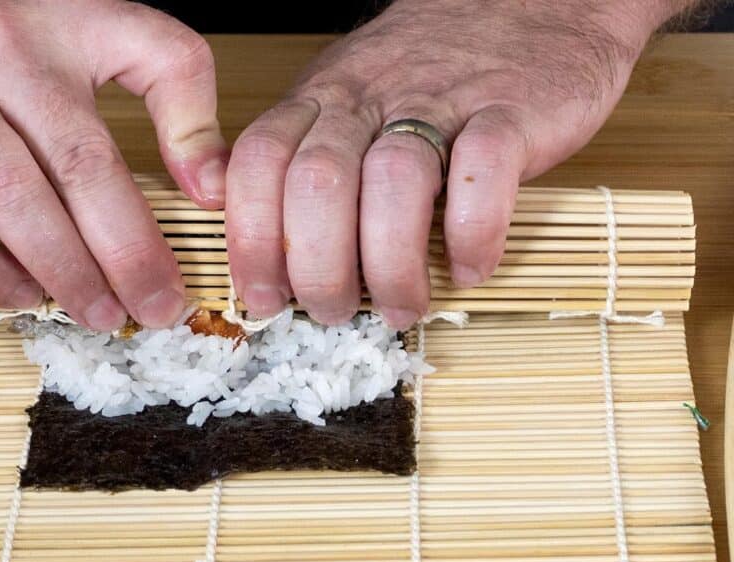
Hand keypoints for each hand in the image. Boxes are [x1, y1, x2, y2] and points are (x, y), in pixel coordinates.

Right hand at [0, 0, 226, 328]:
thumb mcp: (67, 33)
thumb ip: (154, 85)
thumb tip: (210, 183)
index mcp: (64, 18)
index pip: (161, 58)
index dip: (198, 139)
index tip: (216, 210)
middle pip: (84, 161)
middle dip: (130, 249)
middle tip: (159, 306)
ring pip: (14, 198)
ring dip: (65, 271)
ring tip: (101, 315)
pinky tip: (18, 296)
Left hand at [225, 0, 689, 328]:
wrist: (528, 6)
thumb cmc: (426, 75)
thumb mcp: (345, 103)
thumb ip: (304, 165)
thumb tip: (271, 263)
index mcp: (319, 100)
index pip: (259, 163)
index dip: (252, 239)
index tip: (264, 297)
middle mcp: (368, 99)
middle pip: (318, 184)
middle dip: (318, 268)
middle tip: (334, 312)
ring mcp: (440, 101)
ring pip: (394, 182)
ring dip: (391, 265)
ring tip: (401, 307)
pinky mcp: (511, 111)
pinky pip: (483, 173)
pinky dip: (473, 233)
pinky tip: (468, 271)